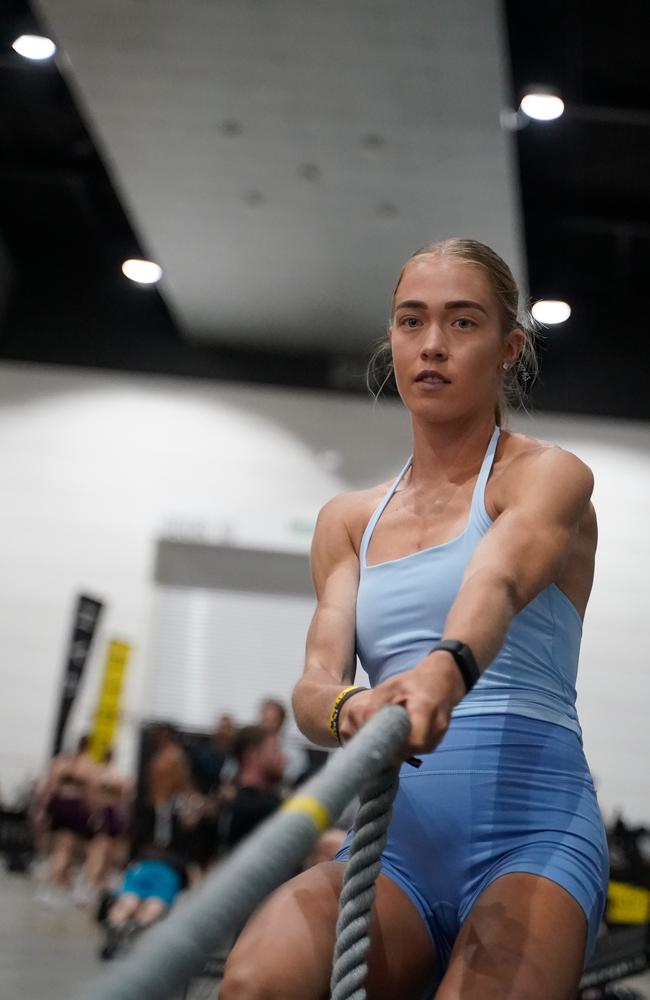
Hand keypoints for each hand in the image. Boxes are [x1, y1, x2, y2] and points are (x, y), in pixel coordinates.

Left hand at [337, 652, 465, 756]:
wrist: (441, 679)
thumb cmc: (412, 682)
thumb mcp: (389, 687)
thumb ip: (374, 707)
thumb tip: (362, 729)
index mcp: (424, 708)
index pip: (413, 741)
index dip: (395, 748)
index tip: (378, 745)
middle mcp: (437, 725)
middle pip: (414, 750)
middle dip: (396, 751)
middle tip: (379, 745)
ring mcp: (440, 733)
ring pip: (417, 751)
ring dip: (402, 750)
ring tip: (387, 741)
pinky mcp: (438, 737)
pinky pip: (421, 748)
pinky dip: (409, 747)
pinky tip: (399, 738)